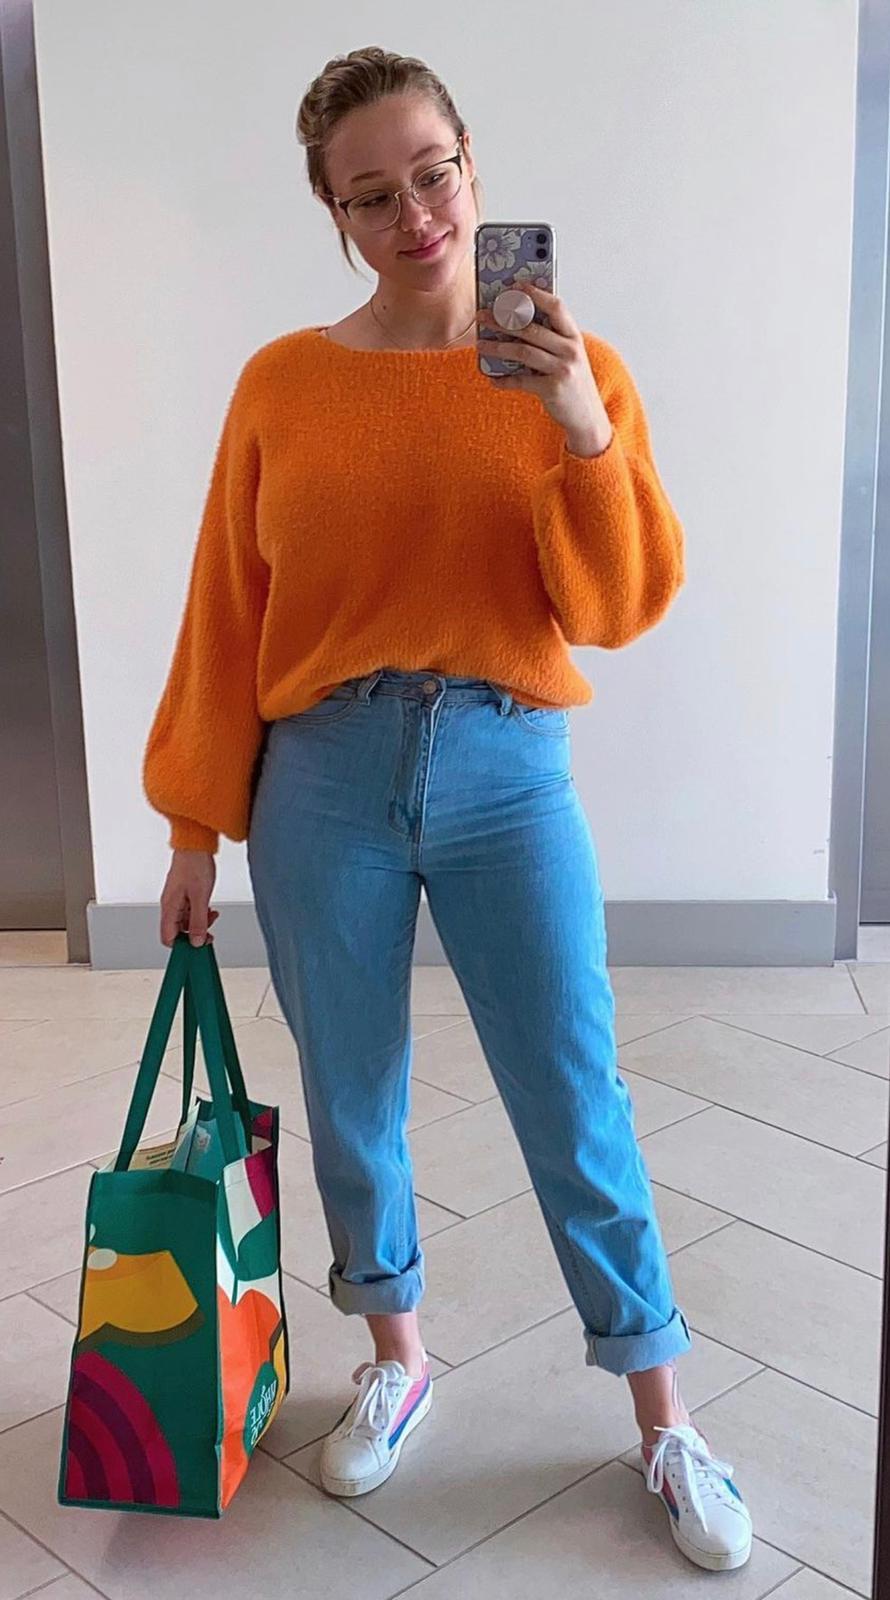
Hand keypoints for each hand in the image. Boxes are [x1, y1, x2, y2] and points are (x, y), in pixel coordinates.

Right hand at [160, 851, 218, 947]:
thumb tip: (196, 941)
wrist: (195, 845)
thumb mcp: (200, 898)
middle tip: (209, 933)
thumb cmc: (195, 864)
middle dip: (194, 934)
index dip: (182, 946)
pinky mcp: (184, 893)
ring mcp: (176, 899)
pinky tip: (209, 909)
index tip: (196, 946)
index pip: (168, 937)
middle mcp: (170, 904)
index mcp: (169, 907)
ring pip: (185, 921)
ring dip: (199, 923)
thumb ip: (198, 922)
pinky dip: (200, 913)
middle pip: (177, 931)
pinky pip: (190, 910)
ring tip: (211, 917)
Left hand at [475, 283, 612, 455]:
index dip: (535, 294)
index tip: (515, 286)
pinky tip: (493, 378)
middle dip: (504, 320)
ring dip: (498, 347)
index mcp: (574, 337)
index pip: (556, 307)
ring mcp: (563, 369)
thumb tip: (515, 324)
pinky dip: (504, 380)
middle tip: (483, 315)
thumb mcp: (569, 357)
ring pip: (523, 351)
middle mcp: (571, 350)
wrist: (588, 417)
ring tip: (481, 344)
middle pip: (532, 328)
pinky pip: (521, 380)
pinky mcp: (553, 389)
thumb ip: (551, 340)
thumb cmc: (573, 383)